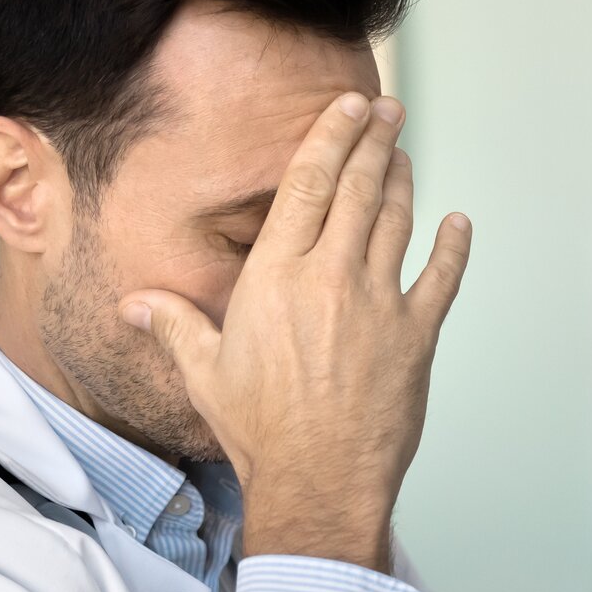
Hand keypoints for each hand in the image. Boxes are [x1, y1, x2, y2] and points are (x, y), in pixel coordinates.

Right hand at [120, 93, 468, 572]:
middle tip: (388, 112)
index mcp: (276, 277)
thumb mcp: (204, 373)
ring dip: (404, 182)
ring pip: (397, 222)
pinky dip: (452, 247)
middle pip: (359, 188)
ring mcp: (379, 305)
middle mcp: (330, 278)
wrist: (317, 483)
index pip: (308, 184)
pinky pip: (442, 278)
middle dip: (375, 141)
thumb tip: (132, 304)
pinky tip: (458, 224)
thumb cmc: (259, 433)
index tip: (349, 107)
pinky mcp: (415, 337)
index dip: (331, 137)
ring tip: (405, 156)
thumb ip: (173, 325)